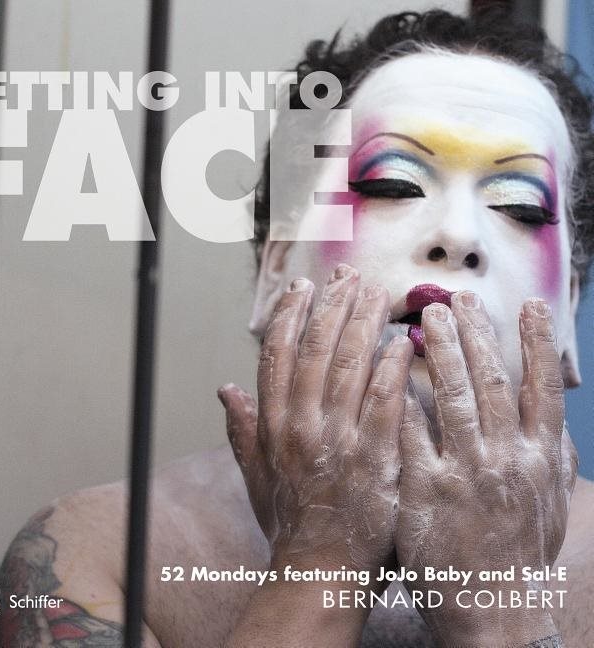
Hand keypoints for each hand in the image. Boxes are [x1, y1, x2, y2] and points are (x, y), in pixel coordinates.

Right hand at [218, 264, 413, 576]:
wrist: (320, 572)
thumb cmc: (291, 522)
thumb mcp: (257, 475)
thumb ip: (242, 429)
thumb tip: (224, 390)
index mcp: (273, 425)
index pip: (276, 355)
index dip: (288, 315)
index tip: (302, 287)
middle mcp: (300, 426)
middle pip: (315, 350)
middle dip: (332, 306)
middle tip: (349, 275)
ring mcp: (338, 442)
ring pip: (349, 368)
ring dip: (363, 325)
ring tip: (377, 293)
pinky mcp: (374, 461)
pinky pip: (384, 405)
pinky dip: (392, 371)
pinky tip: (403, 344)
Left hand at [396, 291, 577, 646]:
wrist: (495, 609)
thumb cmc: (519, 551)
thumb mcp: (546, 502)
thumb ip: (550, 455)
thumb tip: (550, 411)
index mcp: (540, 459)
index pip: (542, 390)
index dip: (538, 345)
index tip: (531, 305)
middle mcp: (507, 460)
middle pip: (493, 382)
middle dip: (478, 335)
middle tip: (458, 298)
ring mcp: (467, 475)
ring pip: (456, 398)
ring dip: (445, 352)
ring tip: (430, 317)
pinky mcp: (428, 492)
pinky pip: (414, 435)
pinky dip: (406, 400)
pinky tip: (392, 369)